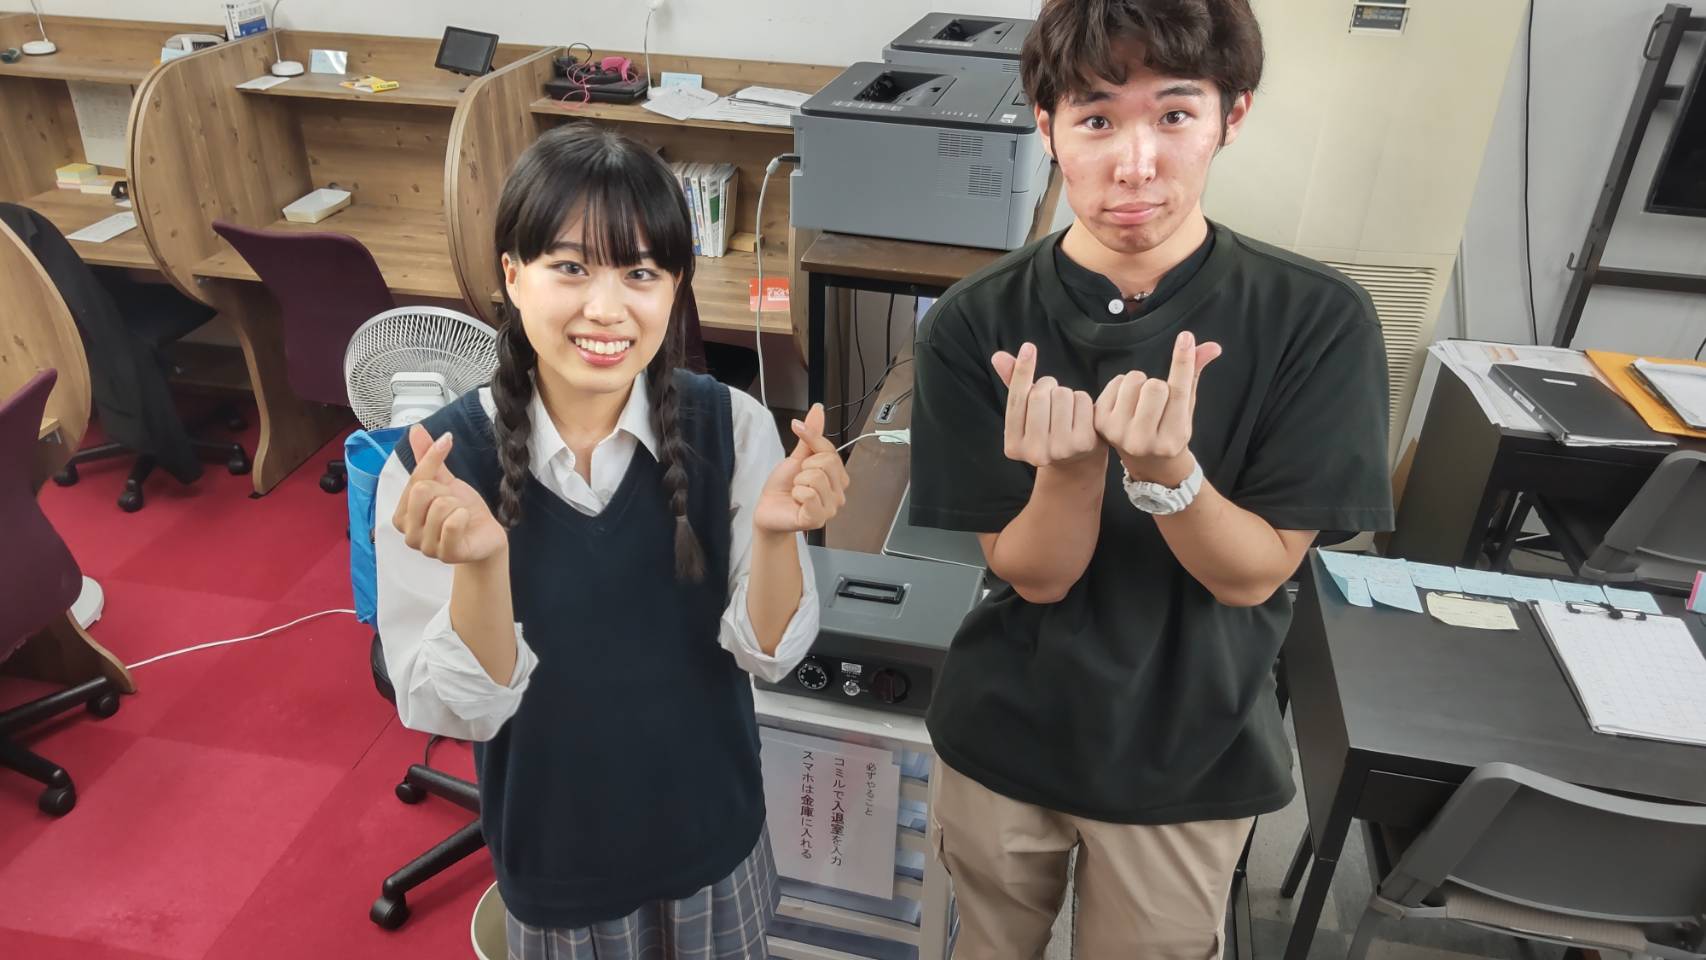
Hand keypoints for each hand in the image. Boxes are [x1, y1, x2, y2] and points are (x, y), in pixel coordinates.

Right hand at [391, 424, 507, 564]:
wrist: (486, 535)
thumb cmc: (461, 510)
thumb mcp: (445, 480)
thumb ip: (427, 457)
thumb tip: (415, 429)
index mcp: (402, 515)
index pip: (414, 478)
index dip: (433, 459)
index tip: (447, 441)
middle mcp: (408, 533)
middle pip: (423, 490)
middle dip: (447, 492)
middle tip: (454, 504)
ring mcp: (426, 547)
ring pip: (440, 506)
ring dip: (458, 506)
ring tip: (460, 516)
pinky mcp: (446, 554)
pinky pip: (453, 524)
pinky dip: (465, 517)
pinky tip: (465, 524)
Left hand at [753, 404, 849, 533]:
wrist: (768, 509)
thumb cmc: (783, 486)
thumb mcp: (797, 456)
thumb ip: (811, 435)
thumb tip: (818, 409)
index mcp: (838, 477)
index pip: (831, 451)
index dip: (812, 441)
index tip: (798, 434)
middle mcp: (839, 493)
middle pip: (826, 463)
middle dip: (804, 468)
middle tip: (798, 479)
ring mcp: (830, 508)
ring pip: (816, 478)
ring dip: (798, 483)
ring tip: (796, 491)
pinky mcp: (817, 519)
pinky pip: (809, 495)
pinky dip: (796, 494)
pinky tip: (796, 501)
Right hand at [992, 342, 1100, 468]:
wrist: (1076, 460)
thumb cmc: (1046, 430)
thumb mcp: (1026, 413)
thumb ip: (1013, 385)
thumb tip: (998, 356)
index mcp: (1013, 446)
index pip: (1016, 400)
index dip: (1022, 371)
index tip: (1028, 347)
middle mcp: (1034, 453)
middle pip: (1039, 395)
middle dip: (1046, 385)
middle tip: (1050, 393)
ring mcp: (1060, 449)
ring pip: (1062, 395)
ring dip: (1065, 393)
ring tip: (1065, 408)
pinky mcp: (1084, 443)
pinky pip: (1082, 401)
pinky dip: (1082, 400)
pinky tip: (1080, 414)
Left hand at [1094, 331, 1221, 485]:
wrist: (1146, 463)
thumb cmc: (1170, 430)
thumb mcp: (1187, 409)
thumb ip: (1195, 375)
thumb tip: (1212, 346)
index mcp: (1173, 438)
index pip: (1179, 392)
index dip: (1182, 362)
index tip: (1185, 337)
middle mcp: (1145, 440)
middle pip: (1155, 386)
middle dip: (1159, 385)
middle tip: (1158, 401)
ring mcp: (1119, 434)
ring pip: (1134, 380)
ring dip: (1140, 383)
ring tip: (1141, 402)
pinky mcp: (1101, 424)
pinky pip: (1116, 381)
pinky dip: (1124, 385)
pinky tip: (1126, 403)